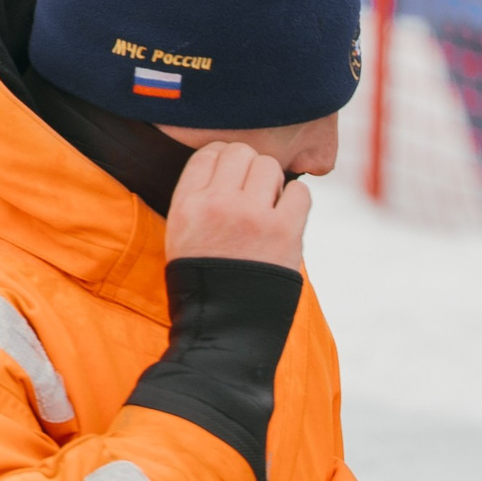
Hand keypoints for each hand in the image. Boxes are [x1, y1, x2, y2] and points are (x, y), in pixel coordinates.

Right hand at [165, 141, 309, 270]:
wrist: (225, 327)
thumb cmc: (205, 282)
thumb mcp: (181, 235)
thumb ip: (198, 197)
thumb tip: (229, 167)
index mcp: (188, 204)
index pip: (209, 153)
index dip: (225, 159)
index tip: (233, 177)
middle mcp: (218, 203)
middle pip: (240, 152)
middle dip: (250, 168)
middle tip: (253, 193)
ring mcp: (252, 216)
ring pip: (269, 166)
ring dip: (273, 182)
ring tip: (269, 207)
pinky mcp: (284, 232)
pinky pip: (300, 192)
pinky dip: (297, 200)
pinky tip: (287, 217)